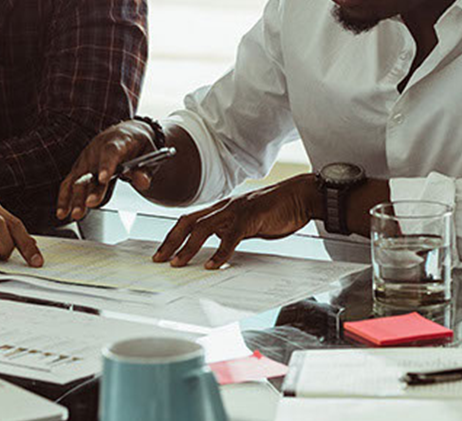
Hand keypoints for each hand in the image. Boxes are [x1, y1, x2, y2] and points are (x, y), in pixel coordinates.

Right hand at [57, 119, 159, 220]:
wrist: (125, 132)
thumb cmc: (137, 144)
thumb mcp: (149, 153)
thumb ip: (145, 170)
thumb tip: (143, 182)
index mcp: (117, 141)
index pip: (110, 153)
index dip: (106, 165)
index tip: (103, 179)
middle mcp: (97, 149)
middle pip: (91, 170)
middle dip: (90, 189)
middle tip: (91, 204)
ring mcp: (85, 158)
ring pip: (77, 178)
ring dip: (76, 197)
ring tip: (76, 214)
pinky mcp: (78, 168)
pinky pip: (68, 183)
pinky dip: (65, 198)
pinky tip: (63, 212)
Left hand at [153, 174, 316, 268]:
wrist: (301, 196)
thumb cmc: (278, 209)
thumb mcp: (249, 223)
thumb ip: (233, 231)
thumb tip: (220, 243)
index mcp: (223, 208)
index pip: (191, 220)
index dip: (173, 236)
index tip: (162, 252)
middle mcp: (225, 207)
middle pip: (189, 222)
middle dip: (171, 241)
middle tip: (160, 259)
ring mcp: (237, 211)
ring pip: (204, 227)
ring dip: (188, 247)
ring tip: (178, 263)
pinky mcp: (251, 217)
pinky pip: (231, 236)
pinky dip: (220, 251)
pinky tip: (213, 264)